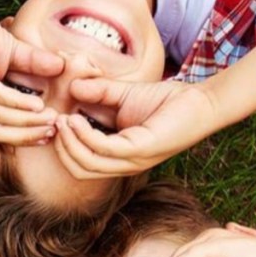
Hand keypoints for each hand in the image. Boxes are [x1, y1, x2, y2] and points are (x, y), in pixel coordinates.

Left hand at [0, 2, 61, 144]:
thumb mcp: (13, 52)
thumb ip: (34, 63)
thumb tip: (61, 67)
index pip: (1, 130)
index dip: (26, 136)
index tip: (51, 134)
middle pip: (0, 132)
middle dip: (28, 134)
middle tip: (54, 130)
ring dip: (27, 122)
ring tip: (50, 118)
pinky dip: (17, 103)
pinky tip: (36, 105)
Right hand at [53, 77, 221, 178]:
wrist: (201, 101)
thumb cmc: (167, 101)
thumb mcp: (123, 95)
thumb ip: (98, 92)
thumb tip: (71, 87)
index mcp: (118, 156)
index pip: (80, 164)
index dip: (62, 146)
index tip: (53, 120)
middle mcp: (124, 164)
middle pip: (79, 169)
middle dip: (61, 147)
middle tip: (54, 121)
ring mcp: (132, 160)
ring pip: (87, 163)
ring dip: (69, 142)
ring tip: (62, 119)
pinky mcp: (141, 150)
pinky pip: (103, 149)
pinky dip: (85, 135)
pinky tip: (77, 118)